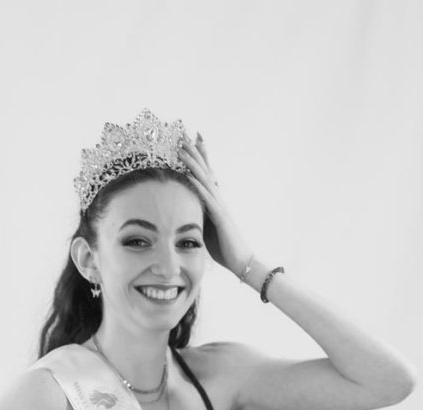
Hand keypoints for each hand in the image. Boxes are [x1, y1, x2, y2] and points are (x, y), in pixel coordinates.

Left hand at [178, 131, 252, 276]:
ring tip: (182, 148)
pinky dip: (197, 186)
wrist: (241, 261)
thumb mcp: (207, 228)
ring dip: (193, 163)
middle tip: (185, 134)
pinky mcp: (220, 218)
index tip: (192, 140)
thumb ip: (198, 216)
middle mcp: (219, 200)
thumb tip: (184, 211)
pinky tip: (188, 175)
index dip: (201, 157)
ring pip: (205, 179)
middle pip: (206, 170)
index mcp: (215, 202)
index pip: (207, 175)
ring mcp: (220, 207)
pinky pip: (207, 198)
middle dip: (196, 152)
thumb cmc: (224, 248)